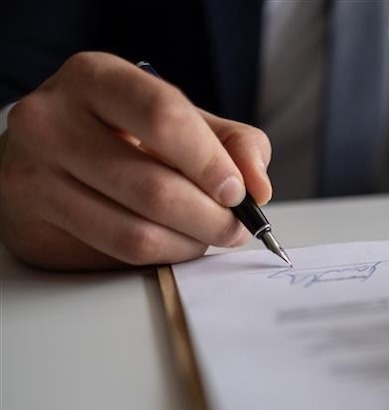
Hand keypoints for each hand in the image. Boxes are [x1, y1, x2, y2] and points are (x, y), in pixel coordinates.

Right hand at [0, 52, 271, 269]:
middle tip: (236, 226)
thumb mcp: (181, 119)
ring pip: (136, 231)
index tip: (238, 192)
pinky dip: (164, 255)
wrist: (50, 153)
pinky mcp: (32, 223)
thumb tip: (259, 187)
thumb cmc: (125, 132)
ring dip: (191, 242)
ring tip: (210, 235)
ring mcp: (34, 174)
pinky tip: (176, 241)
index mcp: (94, 78)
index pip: (163, 117)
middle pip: (154, 186)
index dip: (210, 162)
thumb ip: (232, 143)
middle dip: (211, 217)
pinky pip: (118, 254)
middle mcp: (51, 121)